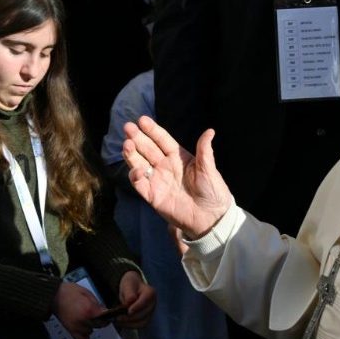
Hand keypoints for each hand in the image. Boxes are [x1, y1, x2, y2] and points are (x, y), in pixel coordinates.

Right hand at [53, 281, 107, 338]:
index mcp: (89, 309)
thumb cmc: (69, 292)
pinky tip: (84, 328)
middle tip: (95, 313)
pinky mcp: (71, 331)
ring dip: (91, 326)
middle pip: (99, 325)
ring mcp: (77, 327)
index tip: (108, 313)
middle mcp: (84, 320)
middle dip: (100, 320)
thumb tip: (104, 311)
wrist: (54, 296)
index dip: (108, 315)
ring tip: (86, 318)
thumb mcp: (87, 293)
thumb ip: (97, 303)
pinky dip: (85, 336)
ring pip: (91, 331)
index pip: (105, 317)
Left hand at [114, 271, 155, 328]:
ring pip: (142, 323)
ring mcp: (150, 313)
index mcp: (150, 293)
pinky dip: (129, 325)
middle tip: (118, 317)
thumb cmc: (131, 285)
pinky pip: (138, 325)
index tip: (128, 311)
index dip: (137, 307)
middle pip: (144, 314)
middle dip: (130, 317)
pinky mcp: (145, 319)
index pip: (145, 301)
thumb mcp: (128, 284)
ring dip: (129, 324)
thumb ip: (129, 292)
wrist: (132, 288)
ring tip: (118, 321)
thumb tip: (130, 301)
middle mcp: (152, 304)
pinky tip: (121, 323)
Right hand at [122, 118, 232, 238]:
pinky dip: (135, 177)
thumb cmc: (212, 192)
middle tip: (128, 127)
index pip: (162, 140)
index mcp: (178, 157)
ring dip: (132, 154)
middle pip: (148, 149)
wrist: (210, 218)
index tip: (142, 120)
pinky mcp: (153, 196)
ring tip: (126, 144)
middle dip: (137, 138)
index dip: (153, 130)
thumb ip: (204, 151)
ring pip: (140, 164)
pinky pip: (140, 184)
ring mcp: (157, 180)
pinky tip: (136, 170)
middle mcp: (165, 166)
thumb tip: (210, 131)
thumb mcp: (209, 170)